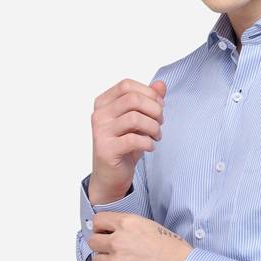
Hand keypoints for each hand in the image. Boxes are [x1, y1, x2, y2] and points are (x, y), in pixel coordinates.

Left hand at [87, 211, 193, 260]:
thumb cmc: (175, 253)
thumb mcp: (153, 227)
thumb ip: (131, 228)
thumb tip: (116, 233)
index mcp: (128, 223)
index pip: (98, 221)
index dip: (100, 229)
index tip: (103, 234)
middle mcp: (118, 240)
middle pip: (93, 241)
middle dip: (101, 247)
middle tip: (112, 253)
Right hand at [89, 77, 166, 202]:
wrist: (110, 176)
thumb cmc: (124, 146)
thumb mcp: (138, 121)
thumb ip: (148, 101)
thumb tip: (161, 84)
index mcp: (103, 103)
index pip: (126, 85)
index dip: (148, 93)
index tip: (160, 105)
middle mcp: (99, 115)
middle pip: (133, 99)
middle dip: (154, 109)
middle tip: (160, 122)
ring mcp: (100, 132)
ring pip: (135, 118)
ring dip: (153, 127)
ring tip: (156, 135)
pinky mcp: (106, 150)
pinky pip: (134, 139)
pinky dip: (148, 142)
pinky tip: (149, 146)